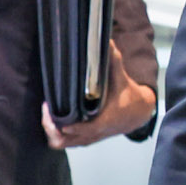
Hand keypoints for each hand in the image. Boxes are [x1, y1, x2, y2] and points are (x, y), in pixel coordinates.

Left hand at [43, 41, 157, 148]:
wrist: (138, 113)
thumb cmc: (128, 96)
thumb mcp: (122, 78)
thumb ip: (113, 61)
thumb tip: (107, 41)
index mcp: (106, 119)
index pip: (85, 129)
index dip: (69, 125)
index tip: (56, 113)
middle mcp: (96, 132)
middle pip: (66, 139)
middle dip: (52, 127)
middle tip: (47, 109)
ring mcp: (89, 138)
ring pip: (62, 143)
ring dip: (52, 132)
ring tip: (47, 115)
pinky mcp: (85, 139)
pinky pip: (65, 143)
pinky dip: (56, 135)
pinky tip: (53, 120)